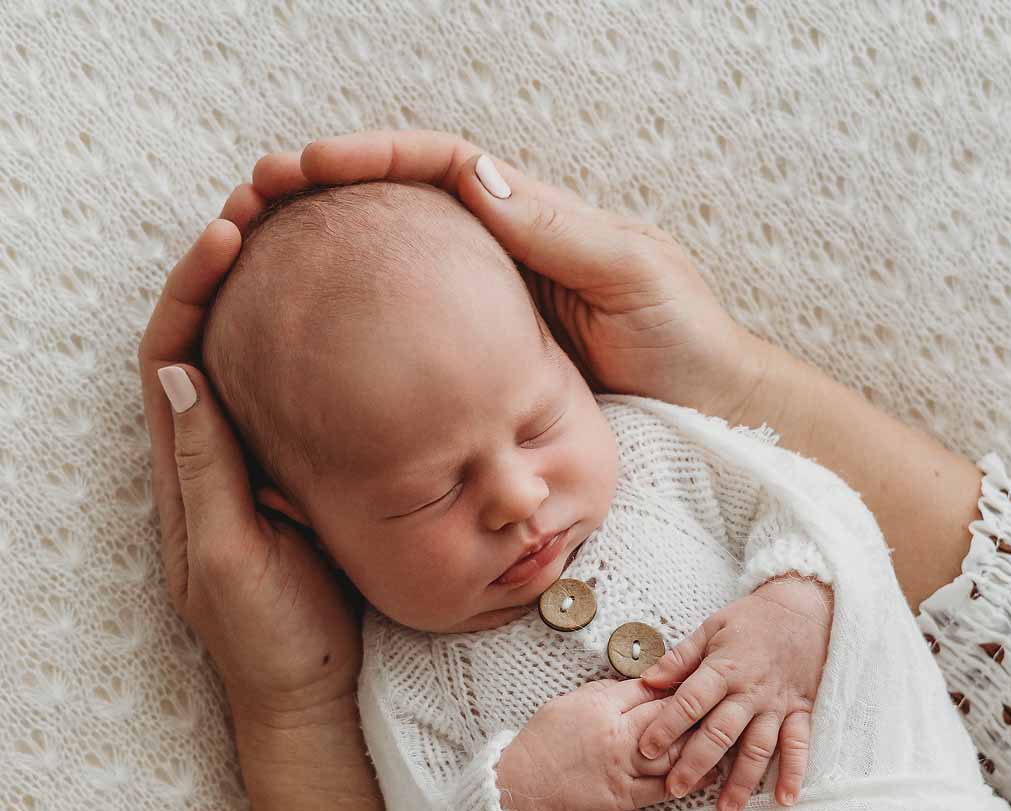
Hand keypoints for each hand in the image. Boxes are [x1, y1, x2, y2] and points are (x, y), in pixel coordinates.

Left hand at [137, 220, 366, 723]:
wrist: (310, 695)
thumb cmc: (268, 638)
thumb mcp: (230, 556)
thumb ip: (207, 471)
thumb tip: (181, 372)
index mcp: (186, 472)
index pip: (170, 355)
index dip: (194, 289)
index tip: (233, 233)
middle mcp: (212, 458)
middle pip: (204, 341)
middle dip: (226, 269)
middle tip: (269, 206)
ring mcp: (255, 468)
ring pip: (251, 365)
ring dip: (267, 300)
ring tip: (302, 240)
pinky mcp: (297, 482)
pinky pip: (292, 403)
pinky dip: (306, 354)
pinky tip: (343, 327)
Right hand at [219, 128, 764, 421]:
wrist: (706, 408)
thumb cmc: (684, 340)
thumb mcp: (631, 273)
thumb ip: (561, 231)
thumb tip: (477, 178)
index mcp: (539, 221)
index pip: (444, 166)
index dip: (376, 158)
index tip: (311, 166)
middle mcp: (509, 255)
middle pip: (409, 206)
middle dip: (336, 193)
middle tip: (260, 199)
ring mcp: (497, 309)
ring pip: (405, 266)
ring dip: (340, 254)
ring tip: (266, 254)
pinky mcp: (493, 364)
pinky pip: (422, 333)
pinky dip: (372, 324)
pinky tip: (328, 335)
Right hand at [494, 678, 720, 810]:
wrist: (523, 788)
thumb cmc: (543, 742)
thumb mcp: (568, 703)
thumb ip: (604, 693)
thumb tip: (637, 684)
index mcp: (600, 705)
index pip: (649, 689)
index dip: (675, 684)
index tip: (695, 680)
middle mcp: (615, 734)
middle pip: (667, 716)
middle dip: (696, 710)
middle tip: (722, 703)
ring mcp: (621, 766)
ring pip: (671, 752)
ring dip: (700, 745)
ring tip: (724, 736)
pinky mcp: (624, 796)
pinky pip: (663, 787)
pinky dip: (688, 780)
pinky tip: (708, 773)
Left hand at [637, 574, 833, 810]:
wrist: (804, 610)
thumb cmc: (752, 620)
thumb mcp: (712, 628)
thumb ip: (681, 657)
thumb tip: (648, 679)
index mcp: (724, 668)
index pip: (690, 702)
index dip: (667, 726)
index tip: (646, 749)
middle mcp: (750, 691)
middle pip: (721, 733)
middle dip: (696, 764)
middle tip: (675, 789)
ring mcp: (777, 705)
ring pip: (758, 748)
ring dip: (742, 781)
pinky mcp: (800, 711)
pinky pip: (799, 745)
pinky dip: (794, 773)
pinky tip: (785, 800)